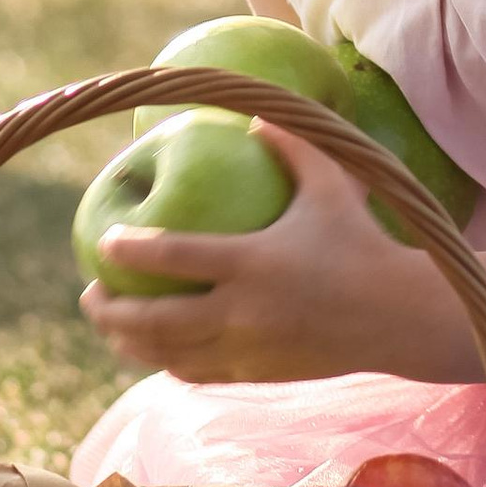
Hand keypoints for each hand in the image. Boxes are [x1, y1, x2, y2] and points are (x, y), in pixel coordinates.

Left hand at [80, 122, 456, 383]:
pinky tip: (152, 351)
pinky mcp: (257, 374)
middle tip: (88, 293)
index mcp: (253, 262)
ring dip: (129, 342)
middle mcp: (242, 311)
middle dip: (112, 311)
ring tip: (107, 325)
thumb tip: (253, 113)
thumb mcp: (332, 185)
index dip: (131, 252)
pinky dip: (166, 363)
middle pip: (157, 320)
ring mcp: (247, 349)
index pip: (175, 257)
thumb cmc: (362, 242)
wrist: (397, 317)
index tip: (102, 242)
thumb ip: (293, 146)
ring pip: (169, 355)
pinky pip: (198, 373)